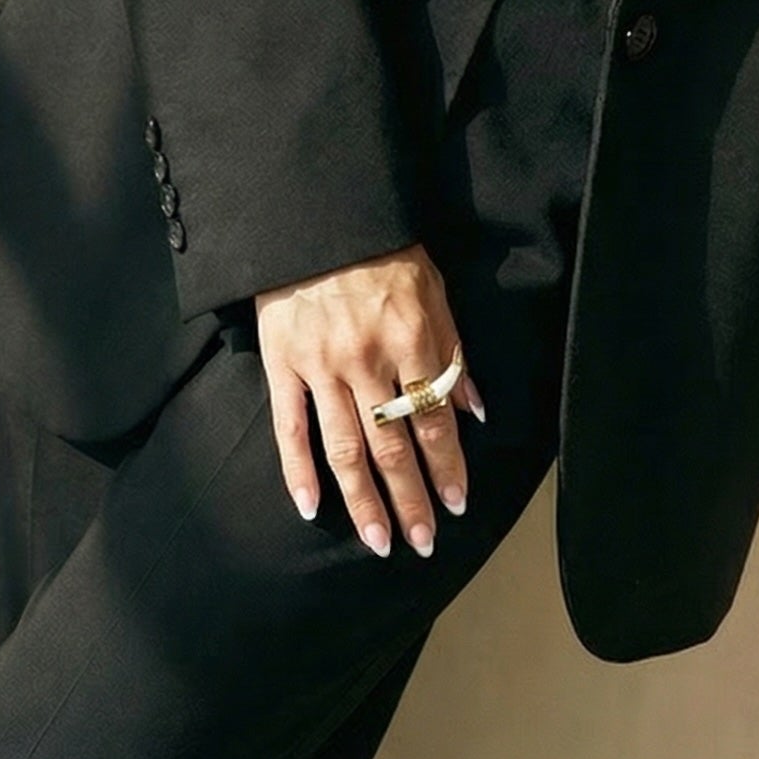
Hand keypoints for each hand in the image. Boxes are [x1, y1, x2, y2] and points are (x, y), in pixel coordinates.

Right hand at [255, 244, 487, 557]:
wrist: (317, 215)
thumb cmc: (383, 250)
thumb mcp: (433, 289)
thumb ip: (453, 351)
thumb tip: (476, 409)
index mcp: (410, 338)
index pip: (434, 418)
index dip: (447, 465)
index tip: (457, 503)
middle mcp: (367, 360)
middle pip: (393, 445)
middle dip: (412, 499)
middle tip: (423, 543)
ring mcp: (321, 366)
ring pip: (345, 450)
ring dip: (364, 501)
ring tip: (379, 541)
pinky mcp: (282, 365)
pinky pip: (290, 428)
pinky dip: (299, 472)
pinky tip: (311, 508)